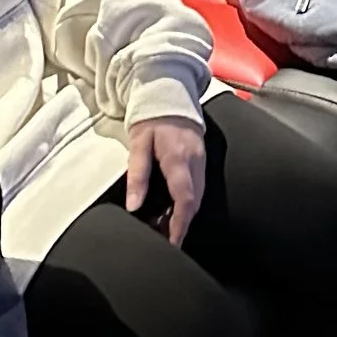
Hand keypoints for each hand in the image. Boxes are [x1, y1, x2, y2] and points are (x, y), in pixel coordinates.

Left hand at [125, 113, 207, 244]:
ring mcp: (202, 160)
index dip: (180, 224)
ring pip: (199, 196)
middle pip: (194, 202)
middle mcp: (195, 162)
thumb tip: (134, 206)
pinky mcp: (202, 158)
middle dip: (182, 225)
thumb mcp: (138, 144)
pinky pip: (199, 187)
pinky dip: (188, 202)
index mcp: (178, 159)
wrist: (170, 93)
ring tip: (165, 228)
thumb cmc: (151, 118)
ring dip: (185, 215)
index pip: (184, 199)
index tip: (172, 243)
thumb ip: (137, 175)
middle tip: (165, 241)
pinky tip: (174, 209)